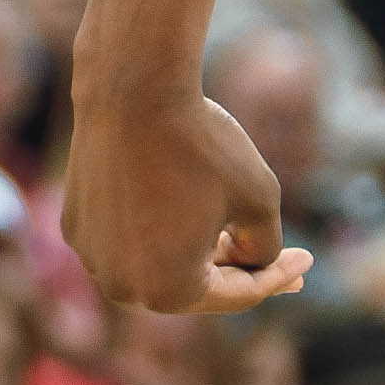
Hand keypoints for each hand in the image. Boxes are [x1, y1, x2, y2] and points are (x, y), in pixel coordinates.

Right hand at [66, 84, 312, 315]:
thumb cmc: (201, 145)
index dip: (278, 277)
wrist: (133, 90)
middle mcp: (124, 287)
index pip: (238, 294)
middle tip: (280, 260)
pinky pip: (127, 238)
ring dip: (194, 252)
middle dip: (237, 269)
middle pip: (195, 287)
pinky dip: (155, 229)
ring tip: (229, 232)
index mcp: (170, 292)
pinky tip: (179, 206)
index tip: (308, 260)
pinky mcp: (76, 224)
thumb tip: (254, 263)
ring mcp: (93, 256)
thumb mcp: (259, 199)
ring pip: (159, 263)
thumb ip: (264, 246)